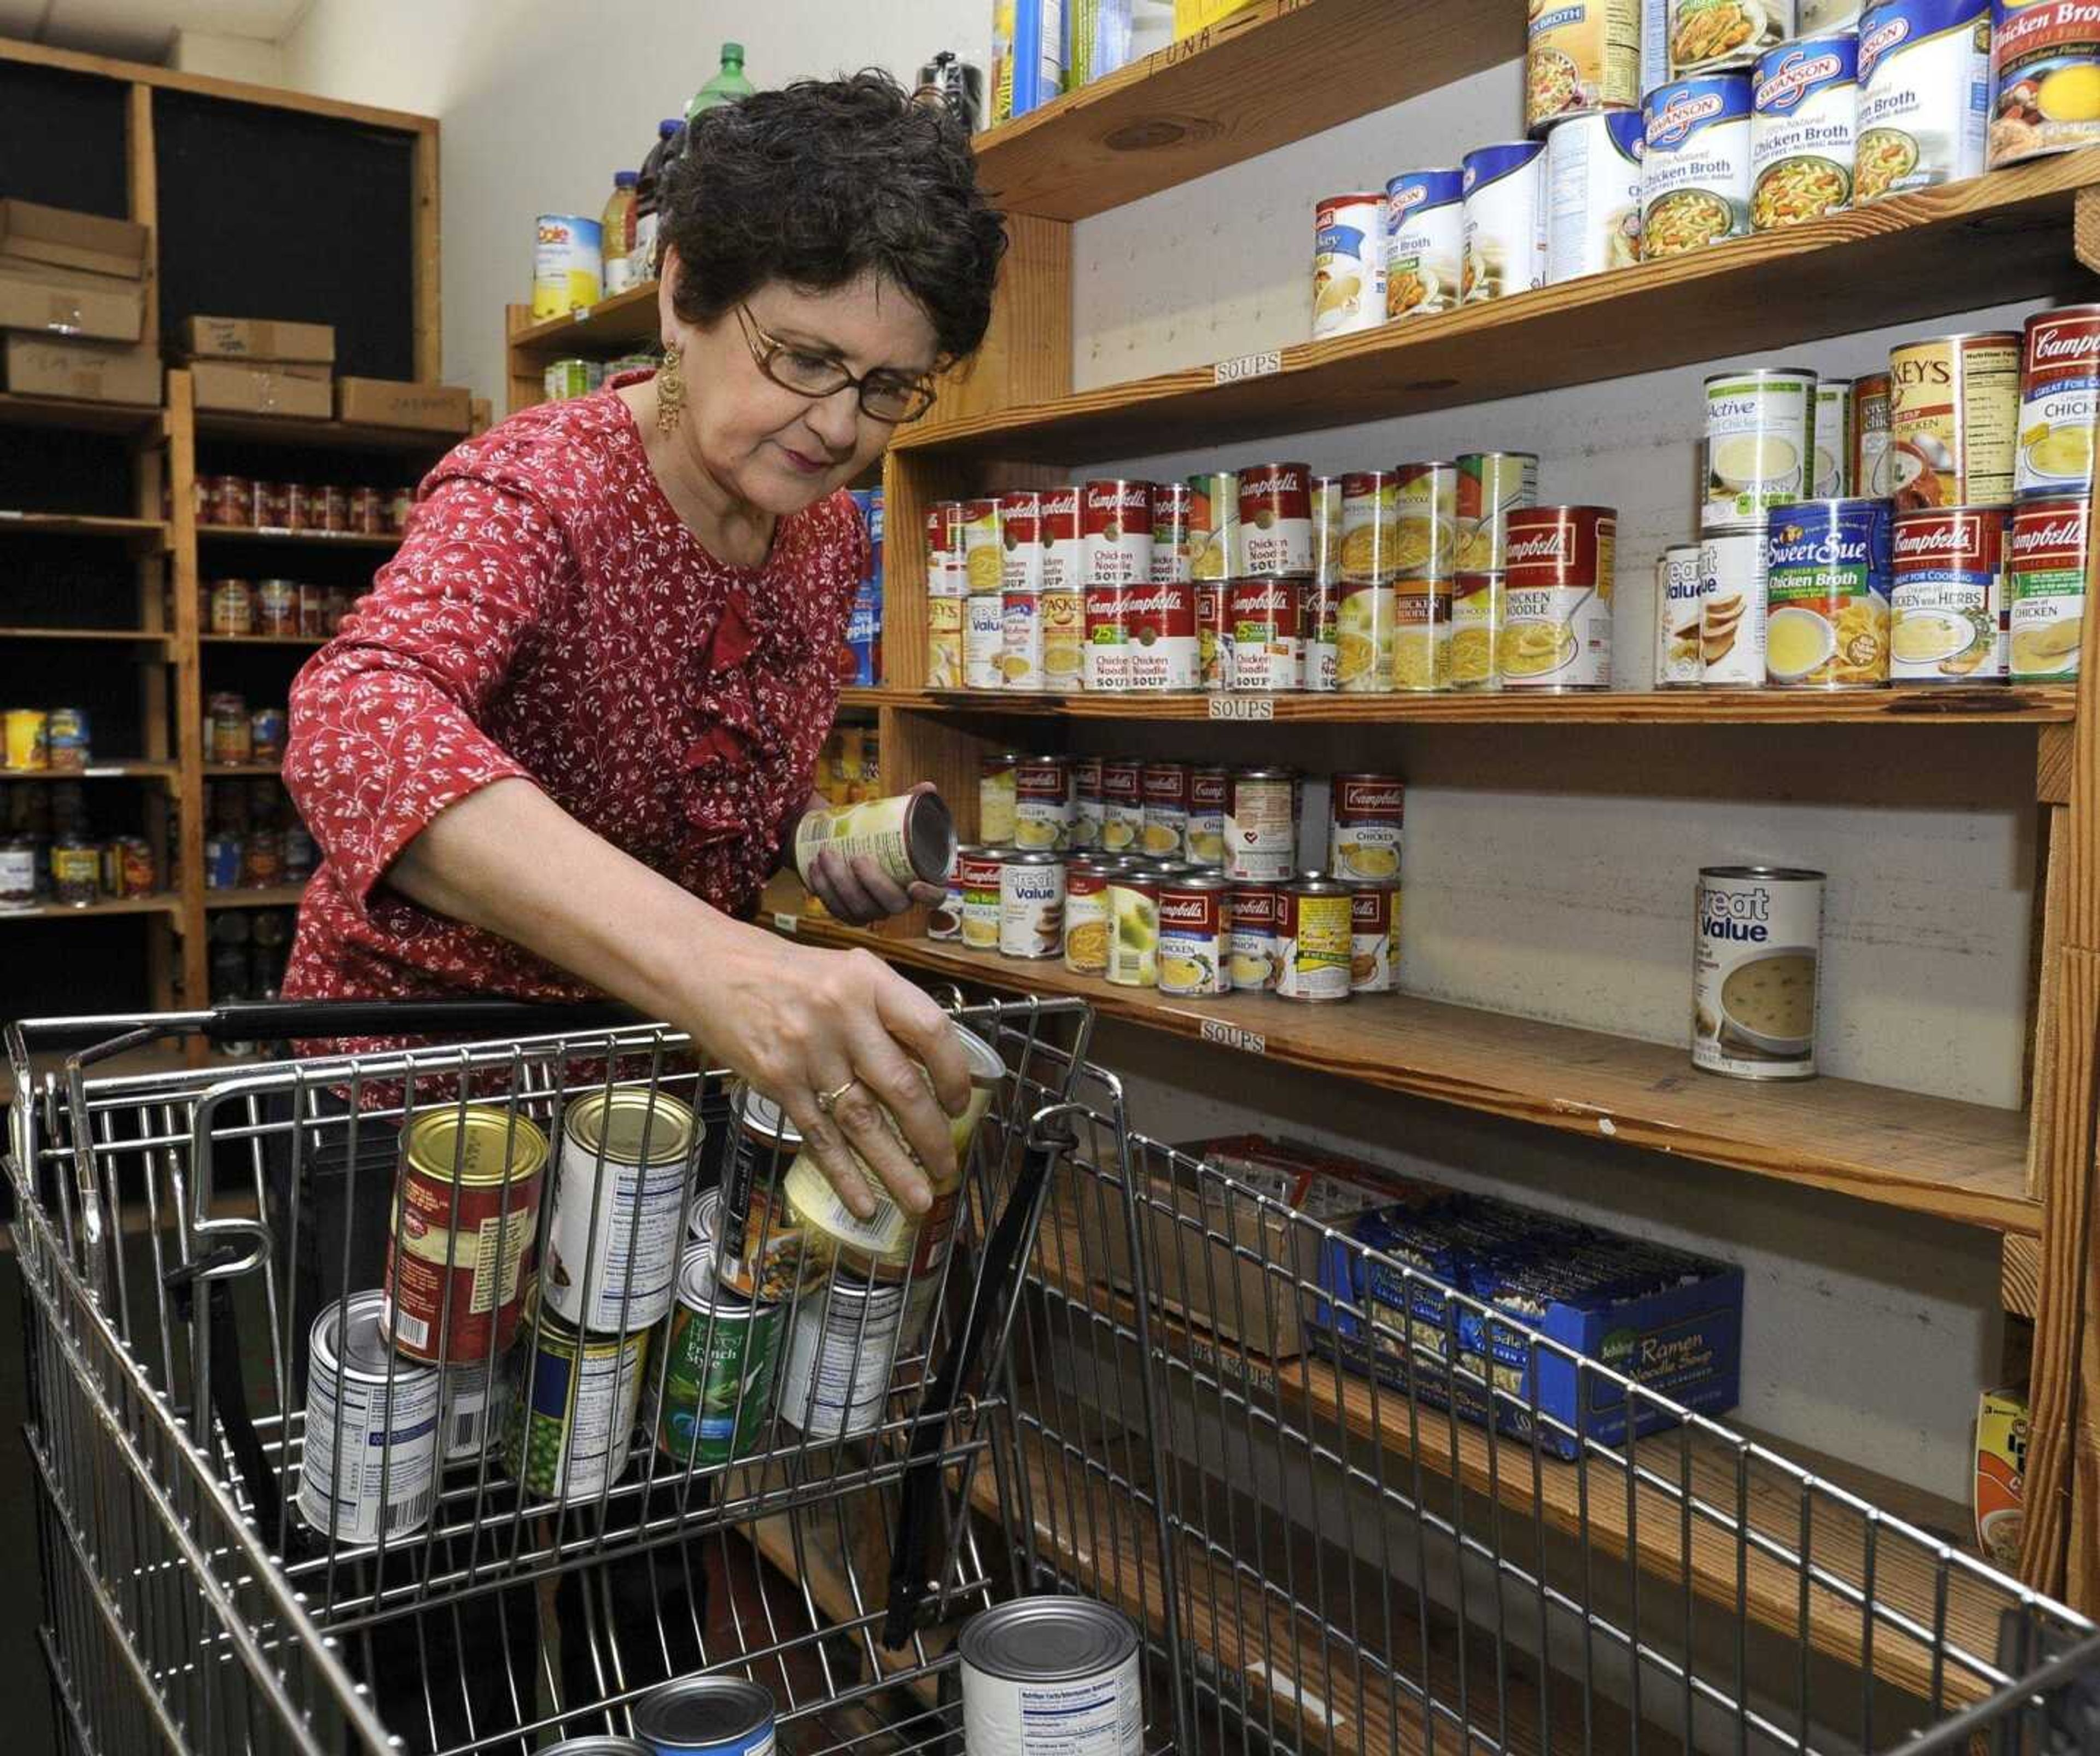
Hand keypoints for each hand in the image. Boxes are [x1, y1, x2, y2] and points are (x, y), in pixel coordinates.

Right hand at [699, 925, 972, 1222]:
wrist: (708, 968)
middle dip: (931, 1136)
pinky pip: (819, 1136)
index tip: (959, 1103)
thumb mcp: (847, 972)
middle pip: (901, 1086)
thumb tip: (933, 1069)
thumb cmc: (787, 973)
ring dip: (895, 1167)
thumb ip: (888, 1013)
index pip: (930, 1030)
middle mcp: (841, 1015)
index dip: (953, 1073)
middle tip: (948, 1168)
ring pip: (863, 1121)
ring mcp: (807, 1052)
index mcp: (868, 980)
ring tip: (919, 1200)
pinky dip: (844, 1174)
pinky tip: (864, 1202)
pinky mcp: (777, 1082)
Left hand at [801, 780, 945, 925]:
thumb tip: (927, 786)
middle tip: (856, 857)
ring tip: (826, 853)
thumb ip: (909, 803)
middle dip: (873, 883)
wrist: (843, 844)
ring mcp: (871, 911)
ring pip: (858, 908)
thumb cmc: (875, 833)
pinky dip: (822, 887)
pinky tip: (814, 867)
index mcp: (918, 881)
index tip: (914, 884)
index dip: (928, 896)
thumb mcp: (890, 817)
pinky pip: (835, 908)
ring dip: (840, 882)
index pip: (935, 898)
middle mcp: (897, 902)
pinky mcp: (846, 914)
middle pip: (892, 905)